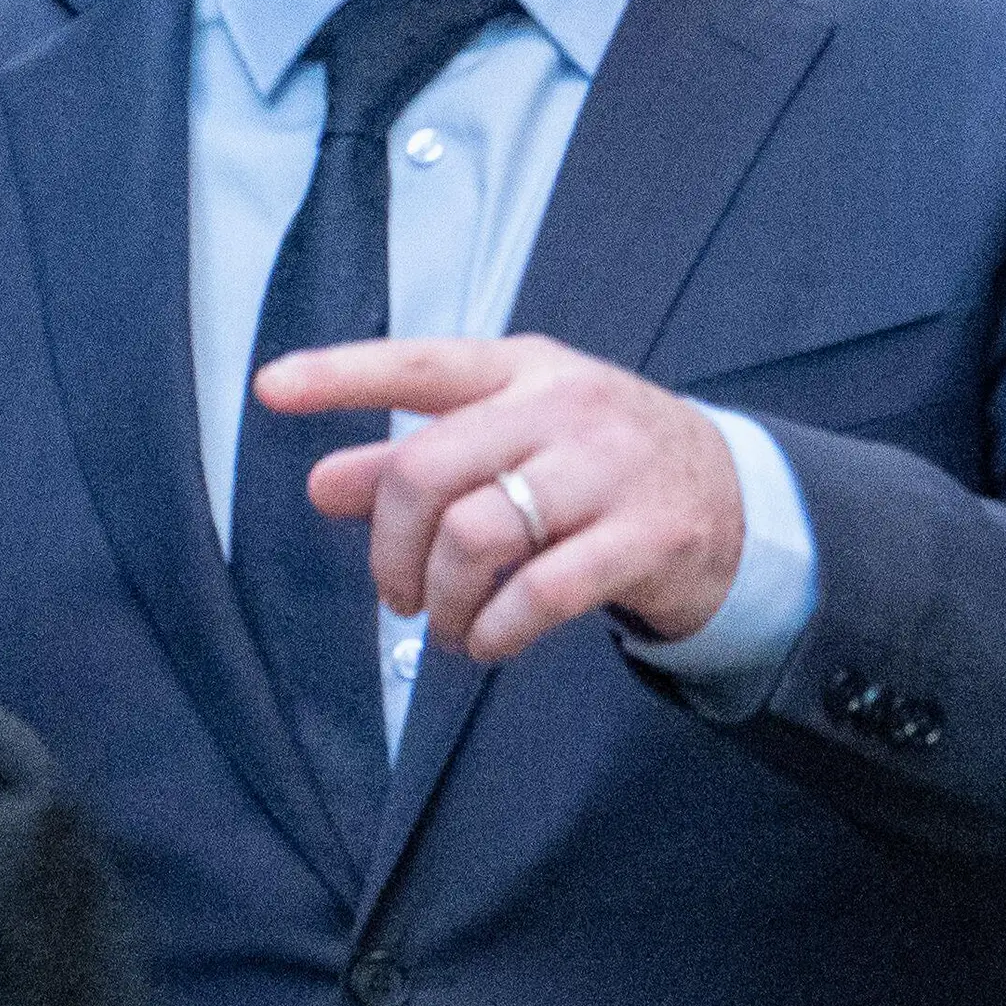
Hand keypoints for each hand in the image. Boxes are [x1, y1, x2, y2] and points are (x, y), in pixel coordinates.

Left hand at [253, 334, 742, 664]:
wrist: (735, 499)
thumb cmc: (598, 464)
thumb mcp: (512, 440)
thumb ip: (415, 459)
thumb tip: (322, 483)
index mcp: (522, 372)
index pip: (420, 364)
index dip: (341, 374)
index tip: (269, 388)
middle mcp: (562, 407)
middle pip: (428, 470)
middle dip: (390, 551)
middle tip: (395, 594)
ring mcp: (608, 470)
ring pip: (476, 535)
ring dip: (442, 602)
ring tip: (449, 624)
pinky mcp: (646, 537)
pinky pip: (541, 593)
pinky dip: (496, 632)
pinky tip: (491, 641)